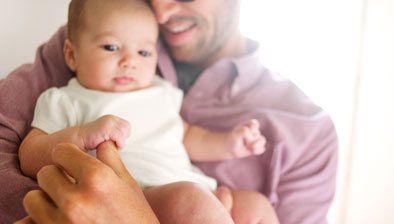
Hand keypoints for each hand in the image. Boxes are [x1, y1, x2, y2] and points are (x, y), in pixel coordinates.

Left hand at [15, 142, 158, 223]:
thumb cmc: (136, 218)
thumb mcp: (129, 185)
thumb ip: (111, 160)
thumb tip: (104, 142)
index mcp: (98, 178)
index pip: (61, 152)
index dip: (67, 155)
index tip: (72, 163)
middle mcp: (77, 199)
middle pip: (45, 174)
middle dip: (57, 177)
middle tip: (70, 186)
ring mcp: (63, 222)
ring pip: (32, 198)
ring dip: (45, 199)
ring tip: (63, 205)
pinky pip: (29, 222)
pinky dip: (38, 219)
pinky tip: (58, 219)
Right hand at [79, 115, 130, 149]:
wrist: (78, 139)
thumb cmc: (92, 140)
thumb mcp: (107, 134)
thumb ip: (117, 133)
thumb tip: (125, 139)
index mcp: (112, 118)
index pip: (127, 126)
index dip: (123, 135)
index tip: (114, 141)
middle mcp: (111, 118)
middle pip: (127, 129)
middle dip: (122, 138)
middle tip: (112, 144)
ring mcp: (108, 122)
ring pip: (124, 133)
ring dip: (119, 142)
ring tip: (109, 144)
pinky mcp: (105, 128)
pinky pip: (120, 137)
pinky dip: (118, 144)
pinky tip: (109, 145)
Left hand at [225, 119, 265, 157]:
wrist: (230, 148)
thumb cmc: (233, 139)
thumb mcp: (236, 134)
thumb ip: (244, 131)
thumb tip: (252, 136)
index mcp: (249, 125)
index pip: (255, 124)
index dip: (251, 129)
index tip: (245, 132)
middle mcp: (255, 131)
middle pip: (257, 134)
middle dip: (249, 139)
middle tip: (242, 141)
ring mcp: (257, 139)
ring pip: (262, 141)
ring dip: (255, 145)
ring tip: (248, 147)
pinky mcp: (258, 146)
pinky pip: (262, 149)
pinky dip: (256, 151)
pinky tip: (250, 151)